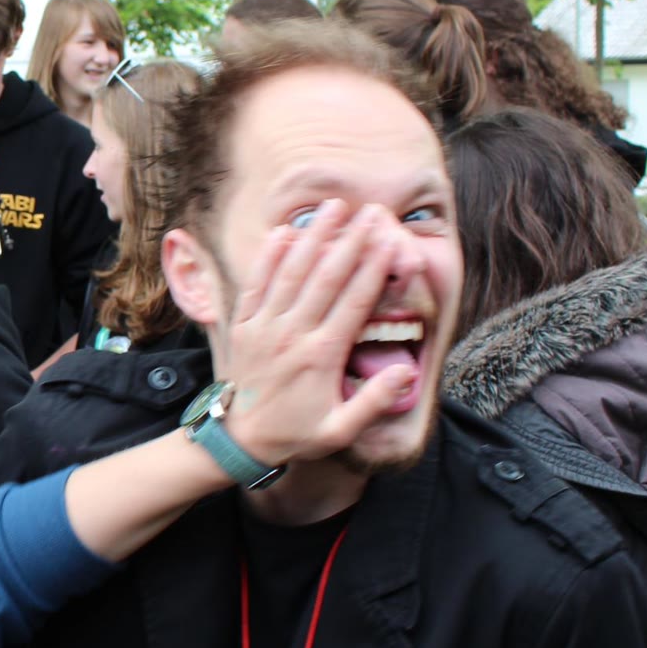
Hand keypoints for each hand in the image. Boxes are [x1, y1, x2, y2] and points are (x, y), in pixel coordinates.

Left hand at [219, 201, 416, 467]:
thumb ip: (374, 401)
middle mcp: (292, 333)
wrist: (239, 440)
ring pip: (291, 271)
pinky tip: (284, 232)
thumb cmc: (295, 434)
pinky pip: (256, 283)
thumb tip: (407, 372)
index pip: (353, 301)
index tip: (389, 239)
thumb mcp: (340, 430)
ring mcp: (264, 326)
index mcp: (321, 355)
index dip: (373, 267)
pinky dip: (269, 256)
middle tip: (369, 211)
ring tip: (331, 207)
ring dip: (313, 237)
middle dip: (350, 240)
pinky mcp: (242, 325)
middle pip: (326, 277)